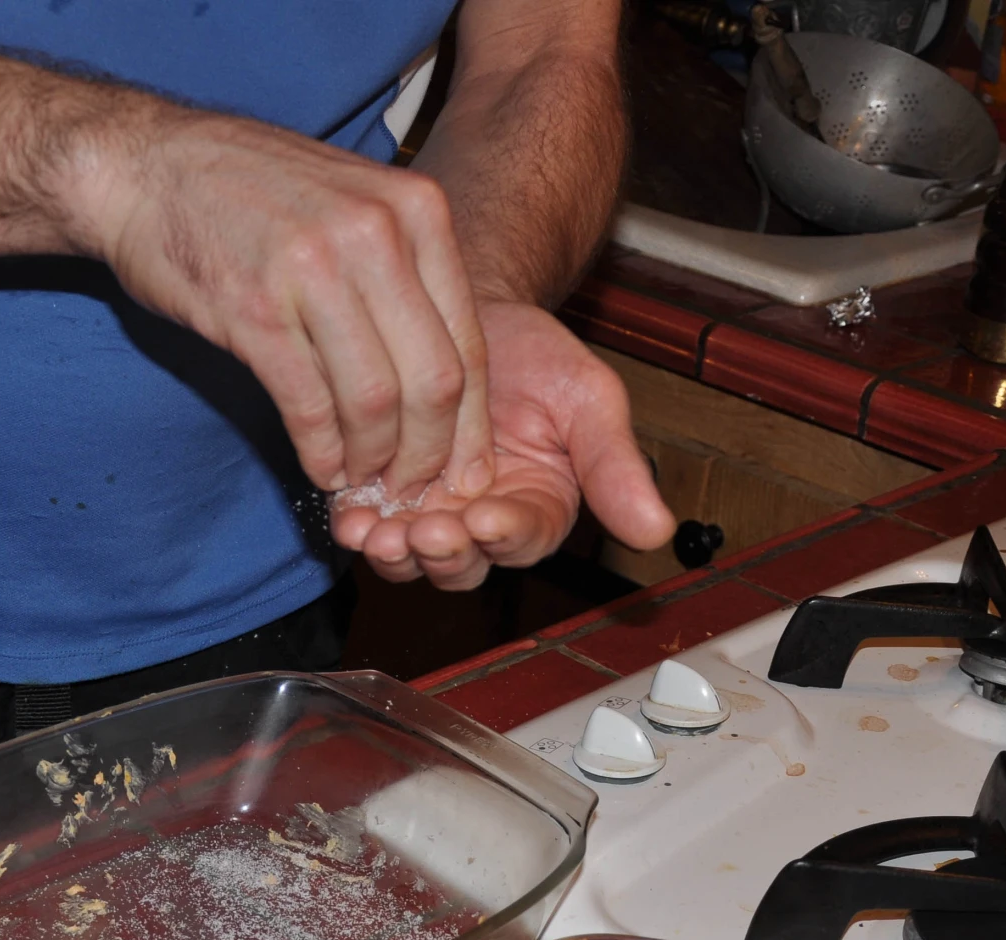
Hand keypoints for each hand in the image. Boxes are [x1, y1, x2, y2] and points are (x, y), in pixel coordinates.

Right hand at [74, 109, 496, 502]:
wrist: (144, 166)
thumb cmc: (247, 191)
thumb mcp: (353, 201)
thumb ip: (403, 268)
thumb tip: (442, 369)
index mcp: (416, 209)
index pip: (469, 342)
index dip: (470, 425)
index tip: (464, 472)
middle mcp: (375, 235)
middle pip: (434, 381)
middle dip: (429, 455)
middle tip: (413, 489)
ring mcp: (314, 271)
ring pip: (376, 402)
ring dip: (372, 460)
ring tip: (361, 481)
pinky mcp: (255, 311)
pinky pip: (310, 405)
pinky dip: (321, 451)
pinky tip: (320, 469)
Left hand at [329, 301, 673, 590]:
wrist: (466, 311)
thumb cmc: (535, 355)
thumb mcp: (589, 399)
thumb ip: (617, 466)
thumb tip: (657, 529)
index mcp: (539, 508)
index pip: (525, 540)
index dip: (505, 536)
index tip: (487, 519)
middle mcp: (481, 522)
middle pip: (462, 562)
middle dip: (441, 552)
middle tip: (424, 532)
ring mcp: (427, 512)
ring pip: (410, 556)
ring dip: (394, 552)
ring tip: (377, 532)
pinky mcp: (379, 496)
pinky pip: (366, 526)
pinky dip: (356, 526)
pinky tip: (348, 514)